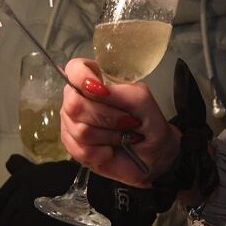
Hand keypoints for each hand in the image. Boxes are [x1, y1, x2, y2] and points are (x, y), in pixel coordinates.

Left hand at [0, 156, 162, 225]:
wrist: (105, 200)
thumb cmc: (80, 180)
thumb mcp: (51, 169)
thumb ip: (26, 171)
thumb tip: (10, 164)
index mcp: (20, 182)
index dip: (2, 208)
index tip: (15, 209)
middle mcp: (19, 202)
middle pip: (3, 223)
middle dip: (17, 222)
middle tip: (36, 218)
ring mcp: (29, 223)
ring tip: (53, 222)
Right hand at [59, 57, 179, 187]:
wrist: (153, 156)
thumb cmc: (150, 125)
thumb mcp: (143, 103)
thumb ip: (120, 92)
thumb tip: (94, 89)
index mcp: (96, 80)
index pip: (75, 69)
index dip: (82, 78)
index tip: (102, 91)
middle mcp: (79, 99)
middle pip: (74, 104)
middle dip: (106, 117)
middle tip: (126, 123)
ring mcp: (73, 123)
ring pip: (78, 129)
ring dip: (108, 137)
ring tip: (122, 138)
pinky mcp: (73, 146)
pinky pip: (78, 150)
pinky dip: (100, 153)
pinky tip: (110, 151)